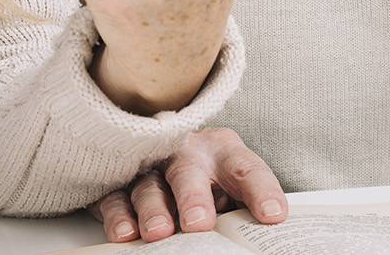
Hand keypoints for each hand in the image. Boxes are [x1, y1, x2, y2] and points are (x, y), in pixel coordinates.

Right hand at [90, 128, 287, 241]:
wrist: (166, 154)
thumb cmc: (209, 181)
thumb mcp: (232, 188)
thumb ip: (243, 209)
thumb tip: (268, 236)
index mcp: (224, 154)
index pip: (246, 169)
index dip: (260, 190)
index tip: (273, 215)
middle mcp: (187, 155)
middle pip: (188, 172)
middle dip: (193, 197)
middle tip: (199, 223)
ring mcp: (150, 167)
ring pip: (149, 186)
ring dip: (153, 209)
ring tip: (160, 233)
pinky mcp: (121, 183)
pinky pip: (116, 198)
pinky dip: (119, 216)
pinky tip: (126, 233)